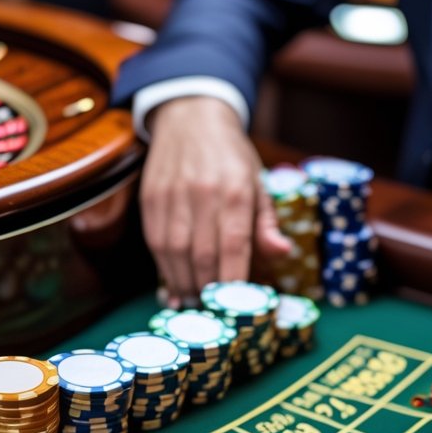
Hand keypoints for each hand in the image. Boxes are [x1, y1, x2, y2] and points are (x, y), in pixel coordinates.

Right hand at [141, 96, 291, 304]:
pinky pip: (155, 244)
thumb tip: (282, 253)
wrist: (189, 115)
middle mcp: (202, 193)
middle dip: (208, 292)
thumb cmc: (231, 155)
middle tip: (215, 317)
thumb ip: (267, 222)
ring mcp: (171, 196)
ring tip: (194, 306)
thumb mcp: (258, 181)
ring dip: (184, 286)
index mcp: (235, 190)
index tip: (238, 309)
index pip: (234, 246)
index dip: (234, 283)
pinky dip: (164, 271)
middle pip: (203, 256)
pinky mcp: (149, 199)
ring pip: (174, 254)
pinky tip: (173, 287)